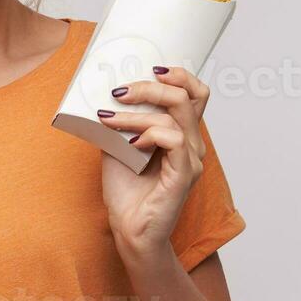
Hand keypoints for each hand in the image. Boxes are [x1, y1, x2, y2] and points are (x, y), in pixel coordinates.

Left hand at [97, 66, 210, 259]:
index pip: (196, 94)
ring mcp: (191, 160)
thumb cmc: (126, 193)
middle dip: (150, 87)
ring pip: (176, 116)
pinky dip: (149, 134)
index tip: (151, 69)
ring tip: (110, 118)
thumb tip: (103, 98)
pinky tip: (130, 144)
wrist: (129, 231)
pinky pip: (173, 140)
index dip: (180, 75)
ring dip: (138, 112)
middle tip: (120, 91)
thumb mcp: (116, 147)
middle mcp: (192, 145)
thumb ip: (120, 122)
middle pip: (188, 97)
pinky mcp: (184, 175)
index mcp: (182, 135)